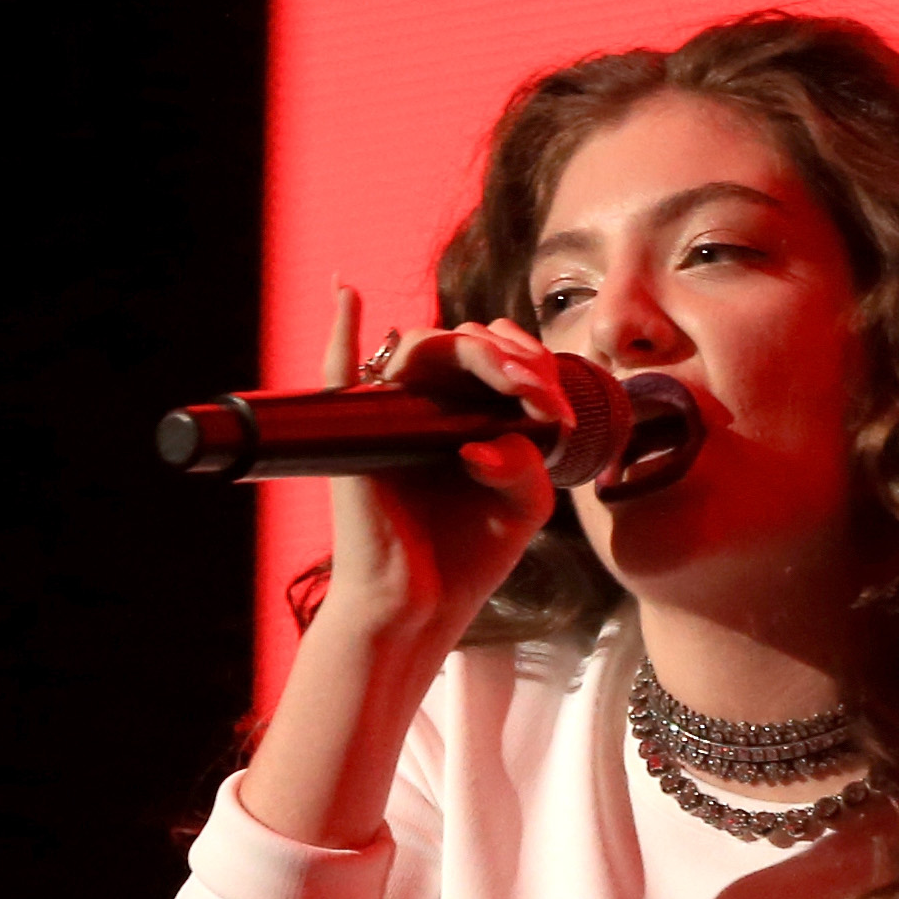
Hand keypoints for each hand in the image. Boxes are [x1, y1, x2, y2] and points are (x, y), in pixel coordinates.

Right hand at [313, 281, 563, 645]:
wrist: (418, 607)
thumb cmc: (466, 558)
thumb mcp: (524, 506)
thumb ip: (527, 462)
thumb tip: (487, 440)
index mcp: (469, 414)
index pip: (500, 358)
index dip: (534, 366)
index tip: (560, 412)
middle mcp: (428, 405)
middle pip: (468, 343)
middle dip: (514, 358)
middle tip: (541, 398)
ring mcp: (391, 414)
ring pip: (423, 346)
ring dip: (472, 349)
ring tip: (510, 377)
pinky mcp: (358, 434)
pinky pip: (338, 370)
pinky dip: (341, 327)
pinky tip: (348, 291)